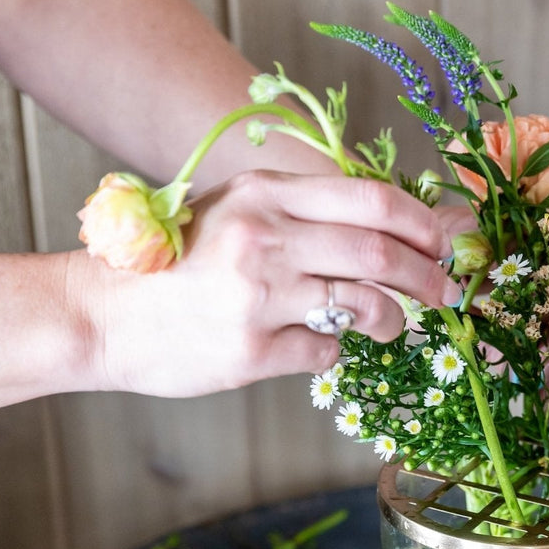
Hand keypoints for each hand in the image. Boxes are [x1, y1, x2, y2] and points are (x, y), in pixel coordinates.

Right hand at [77, 170, 462, 396]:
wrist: (103, 315)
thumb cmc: (176, 263)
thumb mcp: (236, 211)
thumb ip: (303, 212)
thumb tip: (392, 226)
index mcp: (265, 194)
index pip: (372, 201)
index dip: (422, 225)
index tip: (443, 244)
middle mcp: (264, 239)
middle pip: (380, 254)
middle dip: (428, 277)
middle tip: (444, 293)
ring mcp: (258, 298)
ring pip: (365, 307)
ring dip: (392, 319)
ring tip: (390, 324)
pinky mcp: (251, 352)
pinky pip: (326, 353)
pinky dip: (335, 352)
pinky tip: (316, 346)